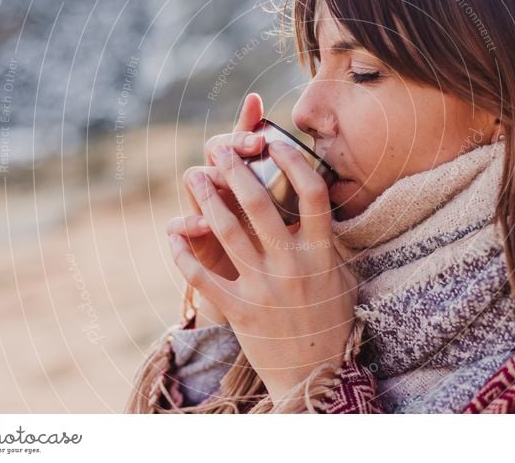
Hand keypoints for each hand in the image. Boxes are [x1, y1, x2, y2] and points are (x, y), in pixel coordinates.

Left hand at [167, 136, 357, 402]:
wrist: (316, 373)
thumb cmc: (332, 317)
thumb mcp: (341, 273)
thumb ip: (327, 238)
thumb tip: (316, 201)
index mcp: (320, 250)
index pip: (311, 191)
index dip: (292, 159)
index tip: (274, 140)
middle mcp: (291, 264)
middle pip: (259, 203)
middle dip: (236, 168)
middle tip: (220, 146)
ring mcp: (264, 286)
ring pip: (226, 231)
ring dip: (205, 198)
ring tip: (193, 174)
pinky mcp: (239, 309)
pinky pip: (202, 276)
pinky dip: (183, 253)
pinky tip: (172, 233)